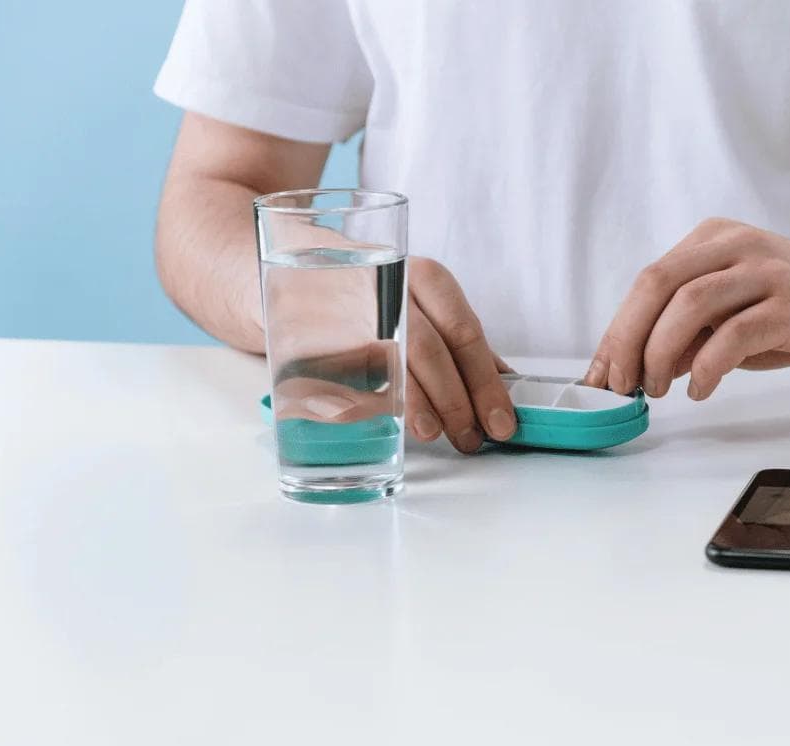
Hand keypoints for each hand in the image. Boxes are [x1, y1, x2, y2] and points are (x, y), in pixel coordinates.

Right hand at [268, 255, 515, 453]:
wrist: (285, 264)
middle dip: (455, 400)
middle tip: (471, 437)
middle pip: (429, 348)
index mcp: (424, 276)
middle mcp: (388, 284)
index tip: (502, 421)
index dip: (486, 382)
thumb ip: (458, 342)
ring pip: (387, 360)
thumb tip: (504, 382)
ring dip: (414, 404)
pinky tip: (382, 422)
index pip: (464, 331)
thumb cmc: (370, 294)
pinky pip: (339, 373)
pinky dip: (362, 404)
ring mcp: (344, 306)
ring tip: (433, 433)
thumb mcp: (420, 303)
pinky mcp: (306, 330)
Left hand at [584, 218, 789, 399]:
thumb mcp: (733, 317)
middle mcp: (739, 245)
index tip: (602, 372)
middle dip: (628, 340)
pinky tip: (700, 389)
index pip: (649, 280)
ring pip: (691, 304)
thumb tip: (636, 367)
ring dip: (661, 354)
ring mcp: (769, 272)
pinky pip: (735, 335)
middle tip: (620, 384)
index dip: (617, 329)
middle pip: (659, 284)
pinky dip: (706, 367)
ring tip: (658, 389)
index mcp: (716, 239)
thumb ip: (688, 333)